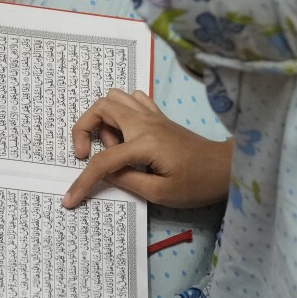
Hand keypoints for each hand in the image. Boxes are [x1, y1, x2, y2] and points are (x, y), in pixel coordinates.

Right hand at [63, 89, 232, 208]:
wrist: (227, 168)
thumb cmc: (198, 184)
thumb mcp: (160, 192)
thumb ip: (126, 180)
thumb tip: (104, 172)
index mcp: (144, 142)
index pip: (104, 160)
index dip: (82, 181)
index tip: (69, 200)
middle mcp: (145, 122)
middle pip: (101, 106)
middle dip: (84, 129)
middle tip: (86, 154)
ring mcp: (153, 116)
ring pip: (115, 97)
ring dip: (103, 120)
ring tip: (112, 147)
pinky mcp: (159, 117)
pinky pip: (133, 100)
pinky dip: (120, 113)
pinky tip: (125, 135)